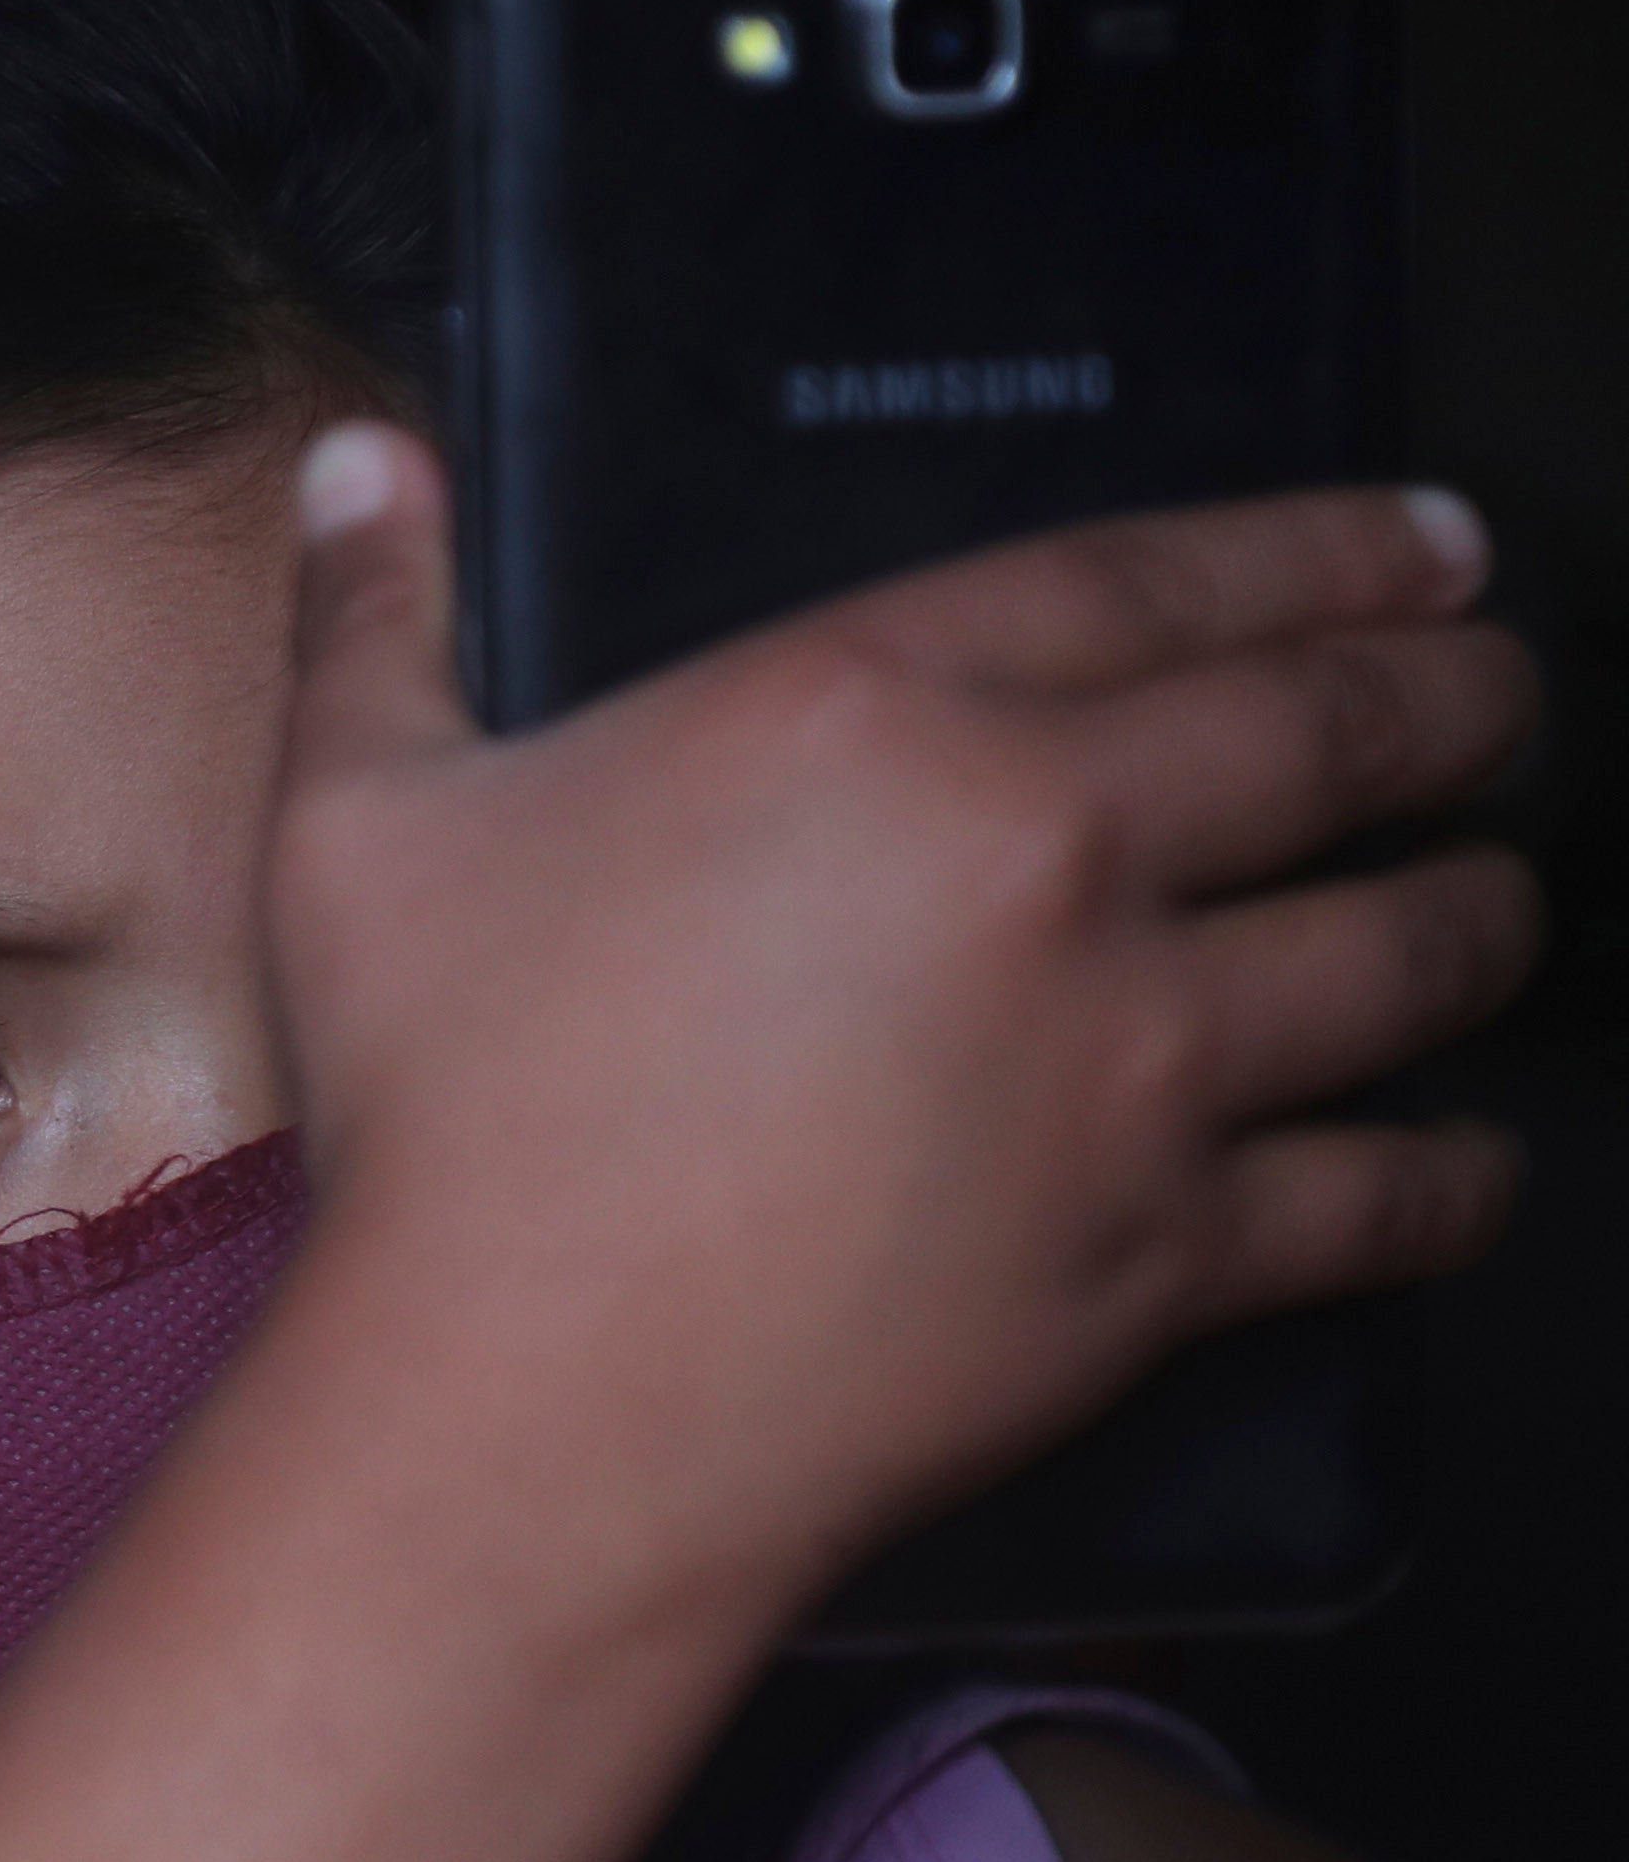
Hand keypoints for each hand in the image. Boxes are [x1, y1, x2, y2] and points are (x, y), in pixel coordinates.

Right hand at [269, 428, 1533, 1616]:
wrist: (524, 1404)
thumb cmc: (440, 1108)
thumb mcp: (359, 822)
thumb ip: (374, 619)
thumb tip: (359, 458)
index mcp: (872, 711)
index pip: (1164, 579)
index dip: (1326, 545)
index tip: (1424, 541)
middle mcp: (1050, 853)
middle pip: (1339, 733)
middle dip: (1459, 697)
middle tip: (1501, 688)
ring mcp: (1138, 1056)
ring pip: (1403, 951)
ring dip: (1479, 910)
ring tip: (1497, 893)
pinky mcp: (1168, 1243)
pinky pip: (1378, 1194)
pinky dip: (1448, 1174)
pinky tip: (1465, 1159)